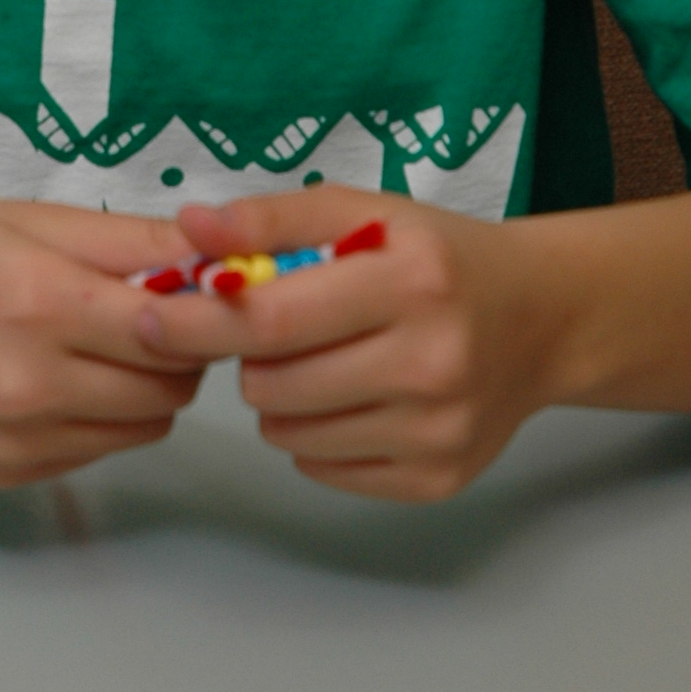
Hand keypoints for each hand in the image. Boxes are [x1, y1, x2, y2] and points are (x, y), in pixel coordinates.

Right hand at [0, 199, 204, 487]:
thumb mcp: (23, 217)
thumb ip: (126, 242)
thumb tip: (215, 255)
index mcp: (41, 302)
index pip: (176, 328)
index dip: (206, 309)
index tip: (208, 289)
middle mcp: (31, 384)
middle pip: (170, 387)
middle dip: (180, 349)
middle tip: (151, 311)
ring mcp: (15, 440)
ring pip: (142, 428)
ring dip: (144, 388)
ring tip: (98, 343)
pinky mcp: (2, 473)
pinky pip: (94, 451)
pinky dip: (98, 417)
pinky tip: (54, 376)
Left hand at [135, 186, 562, 499]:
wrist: (542, 320)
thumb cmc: (440, 258)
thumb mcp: (368, 212)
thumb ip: (274, 218)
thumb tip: (191, 229)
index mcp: (411, 282)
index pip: (272, 320)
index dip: (197, 322)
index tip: (147, 319)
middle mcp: (432, 361)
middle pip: (273, 386)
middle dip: (250, 358)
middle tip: (279, 331)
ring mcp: (438, 430)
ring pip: (289, 434)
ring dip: (280, 399)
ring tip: (322, 359)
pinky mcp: (438, 479)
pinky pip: (324, 469)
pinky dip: (316, 436)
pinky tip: (353, 396)